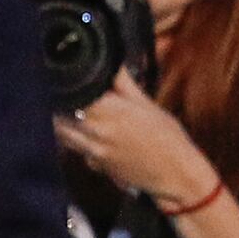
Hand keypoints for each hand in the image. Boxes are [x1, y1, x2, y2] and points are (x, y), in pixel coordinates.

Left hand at [53, 69, 213, 206]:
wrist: (176, 174)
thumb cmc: (168, 137)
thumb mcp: (148, 105)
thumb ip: (124, 84)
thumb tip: (113, 64)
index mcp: (113, 111)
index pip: (75, 94)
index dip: (70, 87)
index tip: (70, 82)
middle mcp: (99, 131)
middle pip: (62, 113)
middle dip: (62, 104)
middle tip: (67, 97)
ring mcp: (94, 150)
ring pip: (62, 132)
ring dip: (63, 123)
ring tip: (74, 115)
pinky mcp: (95, 165)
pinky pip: (77, 150)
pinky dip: (78, 143)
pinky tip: (91, 137)